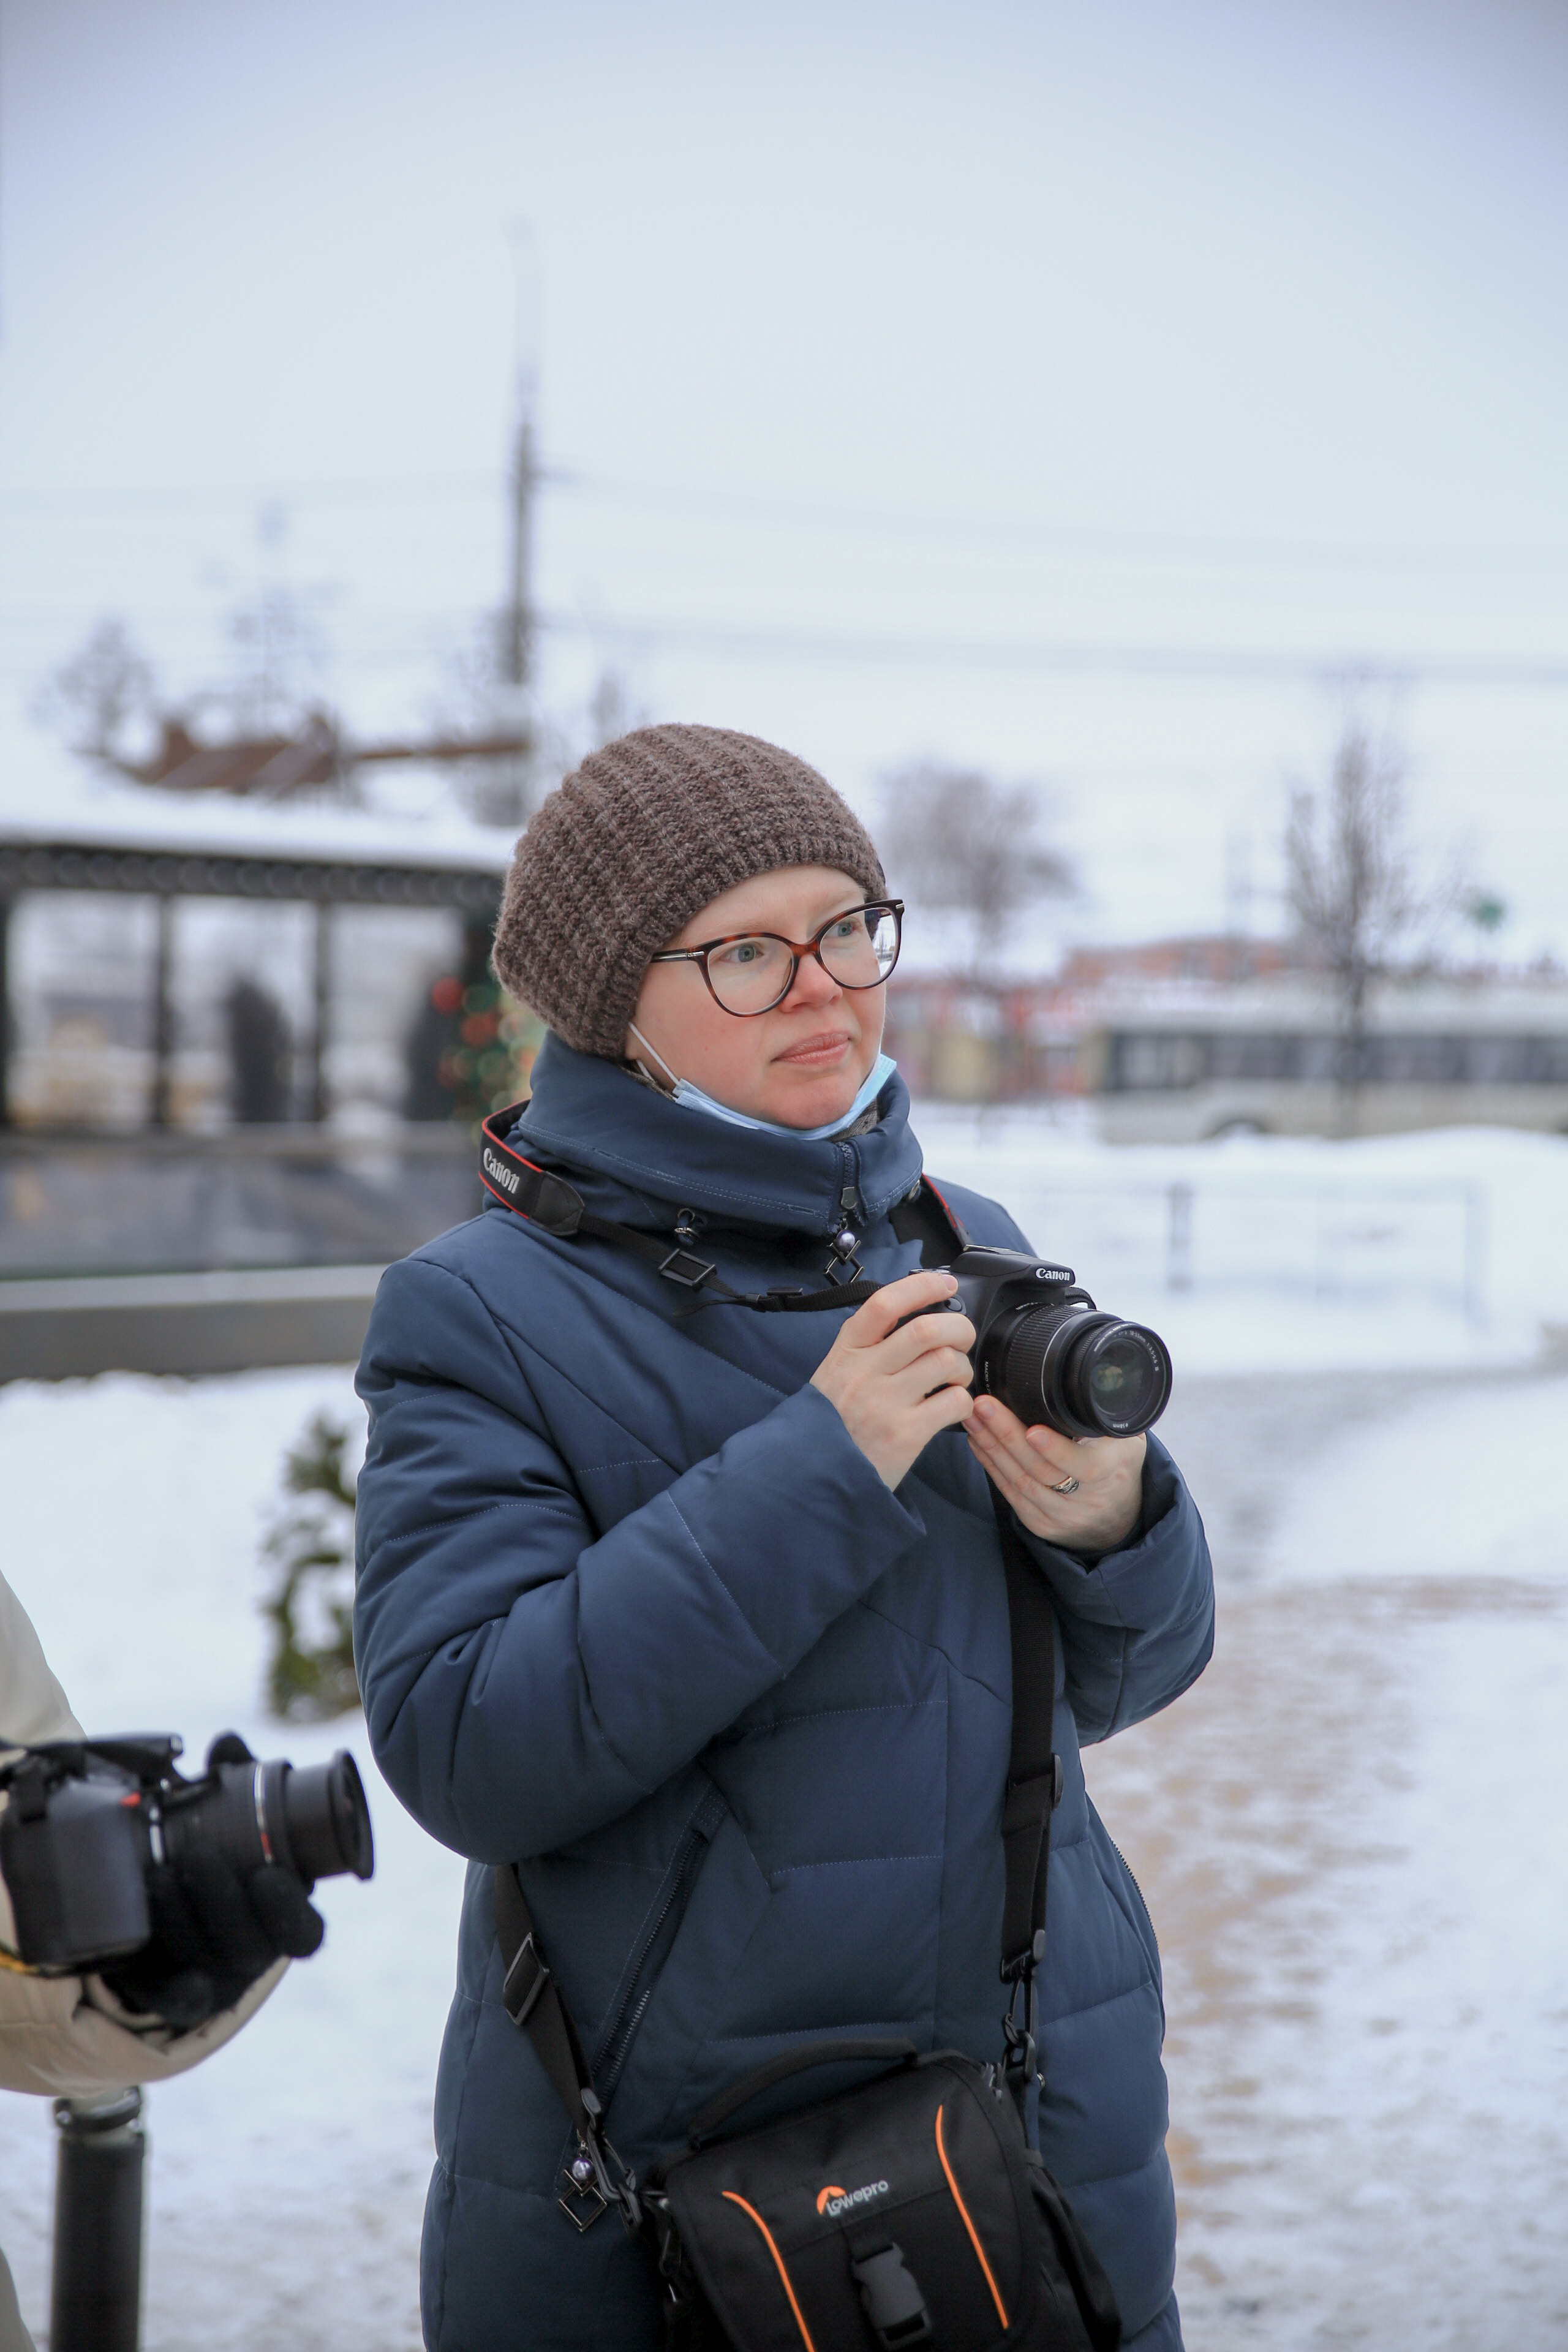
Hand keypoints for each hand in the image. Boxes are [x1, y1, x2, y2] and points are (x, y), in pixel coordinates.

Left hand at [100, 1734, 324, 2029]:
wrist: (193, 1918)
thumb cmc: (231, 1860)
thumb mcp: (243, 1826)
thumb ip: (240, 1785)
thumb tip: (226, 1743)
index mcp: (287, 1920)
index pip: (304, 1932)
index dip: (289, 1908)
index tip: (269, 1873)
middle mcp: (257, 1955)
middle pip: (249, 1946)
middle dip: (223, 1900)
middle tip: (196, 1855)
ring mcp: (217, 1980)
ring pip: (204, 1961)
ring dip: (183, 1918)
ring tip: (160, 1877)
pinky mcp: (176, 1997)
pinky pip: (168, 1997)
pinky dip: (156, 1974)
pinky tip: (143, 1935)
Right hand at [810, 1268, 975, 1487]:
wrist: (811, 1476)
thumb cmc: (831, 1423)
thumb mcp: (835, 1373)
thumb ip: (868, 1347)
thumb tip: (917, 1320)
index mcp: (848, 1351)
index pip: (885, 1304)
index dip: (922, 1287)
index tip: (944, 1285)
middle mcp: (866, 1372)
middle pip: (926, 1329)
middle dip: (958, 1328)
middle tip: (963, 1338)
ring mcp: (886, 1403)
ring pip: (945, 1362)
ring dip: (962, 1367)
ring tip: (955, 1378)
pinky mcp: (906, 1434)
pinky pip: (954, 1402)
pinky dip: (964, 1401)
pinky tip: (952, 1407)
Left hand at [966, 1394, 1144, 1553]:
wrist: (1116, 1519)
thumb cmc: (1119, 1467)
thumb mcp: (1128, 1440)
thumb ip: (1109, 1417)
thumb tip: (1096, 1376)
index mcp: (1110, 1473)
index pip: (1083, 1465)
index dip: (1056, 1449)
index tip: (1032, 1430)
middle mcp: (1083, 1498)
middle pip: (1039, 1469)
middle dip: (1007, 1435)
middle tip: (983, 1405)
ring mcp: (1057, 1514)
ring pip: (1018, 1480)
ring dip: (991, 1446)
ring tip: (972, 1416)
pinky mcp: (1037, 1521)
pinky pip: (1009, 1492)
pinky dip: (990, 1464)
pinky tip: (977, 1440)